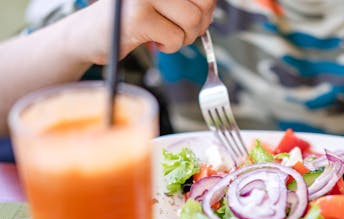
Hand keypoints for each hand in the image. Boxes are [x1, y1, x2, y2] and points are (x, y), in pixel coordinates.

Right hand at [66, 0, 215, 64]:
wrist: (88, 36)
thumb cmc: (130, 20)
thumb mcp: (163, 3)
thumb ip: (187, 1)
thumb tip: (213, 7)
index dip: (207, 6)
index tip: (196, 15)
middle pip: (204, 2)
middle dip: (199, 24)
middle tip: (182, 29)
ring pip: (192, 21)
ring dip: (184, 38)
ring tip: (166, 35)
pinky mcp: (138, 17)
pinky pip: (175, 38)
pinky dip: (170, 47)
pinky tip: (154, 41)